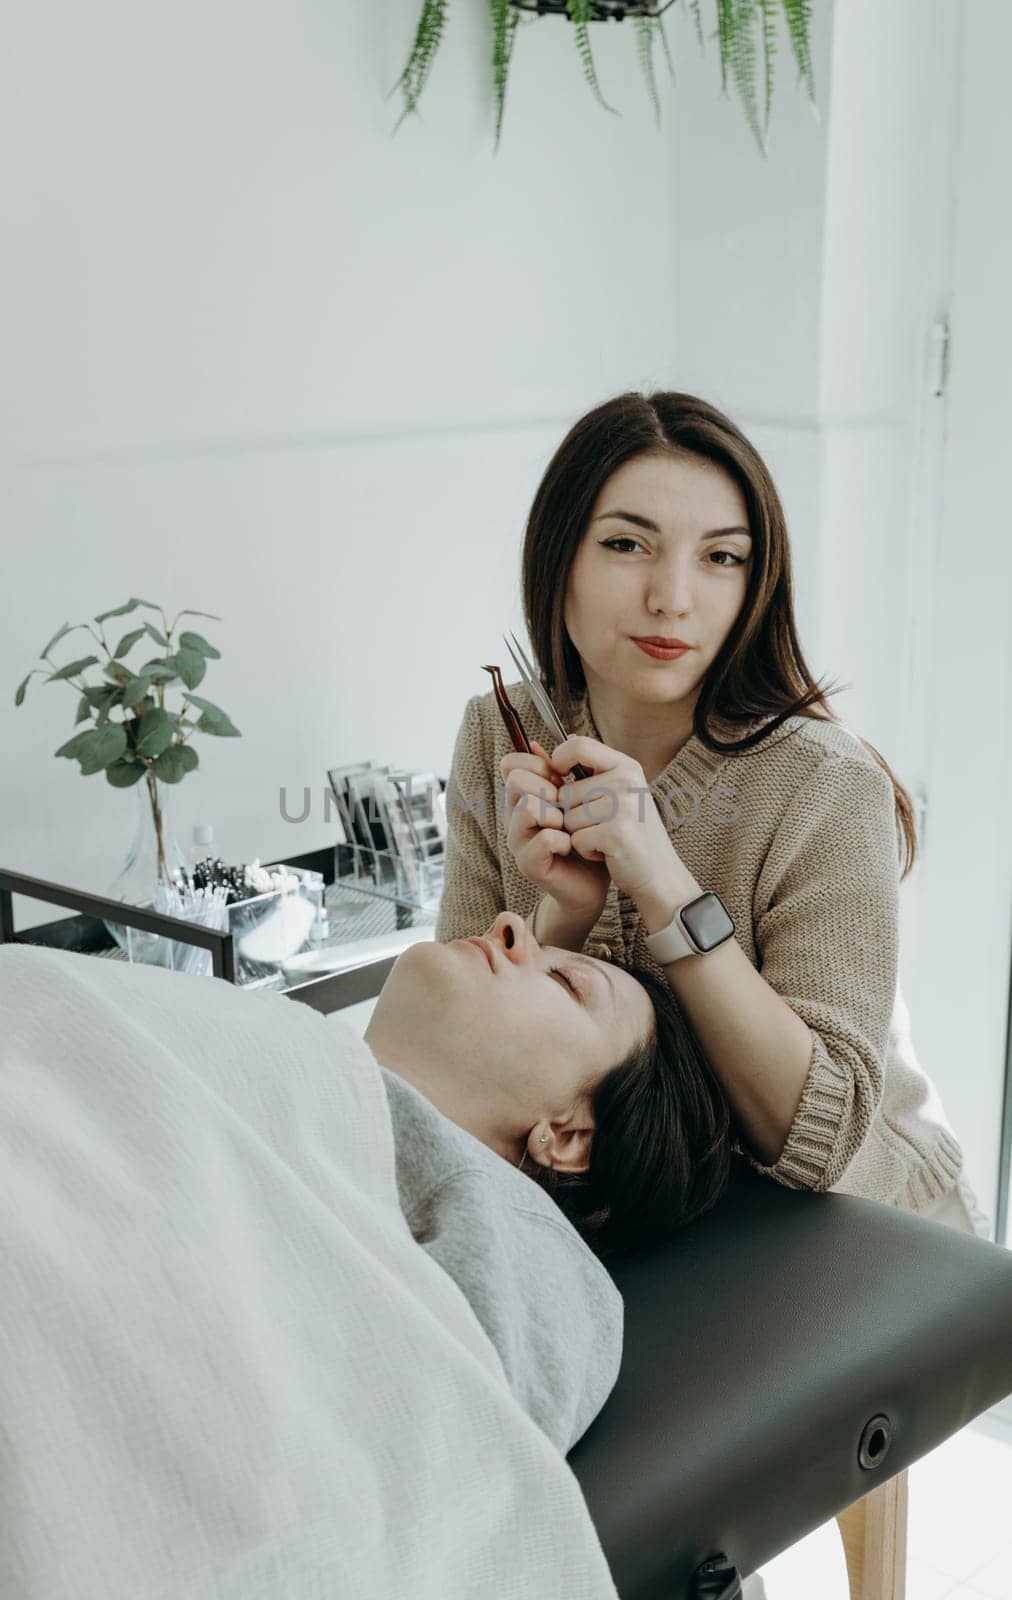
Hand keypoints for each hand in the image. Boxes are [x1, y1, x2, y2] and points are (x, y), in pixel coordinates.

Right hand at [500, 739, 609, 917]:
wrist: (595, 879)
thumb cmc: (587, 834)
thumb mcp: (579, 797)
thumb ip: (567, 770)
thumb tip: (559, 737)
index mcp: (522, 796)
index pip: (512, 764)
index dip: (540, 766)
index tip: (563, 780)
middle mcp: (513, 816)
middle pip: (517, 781)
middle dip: (549, 789)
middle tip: (568, 808)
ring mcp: (518, 841)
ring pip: (528, 807)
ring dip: (557, 815)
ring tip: (571, 828)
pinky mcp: (529, 864)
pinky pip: (544, 839)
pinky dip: (565, 840)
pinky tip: (573, 846)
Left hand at [550, 734, 694, 906]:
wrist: (659, 872)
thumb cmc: (633, 832)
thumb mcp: (620, 791)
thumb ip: (593, 766)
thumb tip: (566, 737)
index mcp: (626, 766)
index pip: (577, 746)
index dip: (559, 760)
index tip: (561, 779)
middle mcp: (626, 781)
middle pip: (565, 792)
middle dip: (572, 815)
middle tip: (600, 826)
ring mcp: (623, 807)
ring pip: (568, 818)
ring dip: (579, 835)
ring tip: (605, 838)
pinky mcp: (616, 833)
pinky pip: (576, 839)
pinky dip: (585, 851)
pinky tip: (607, 852)